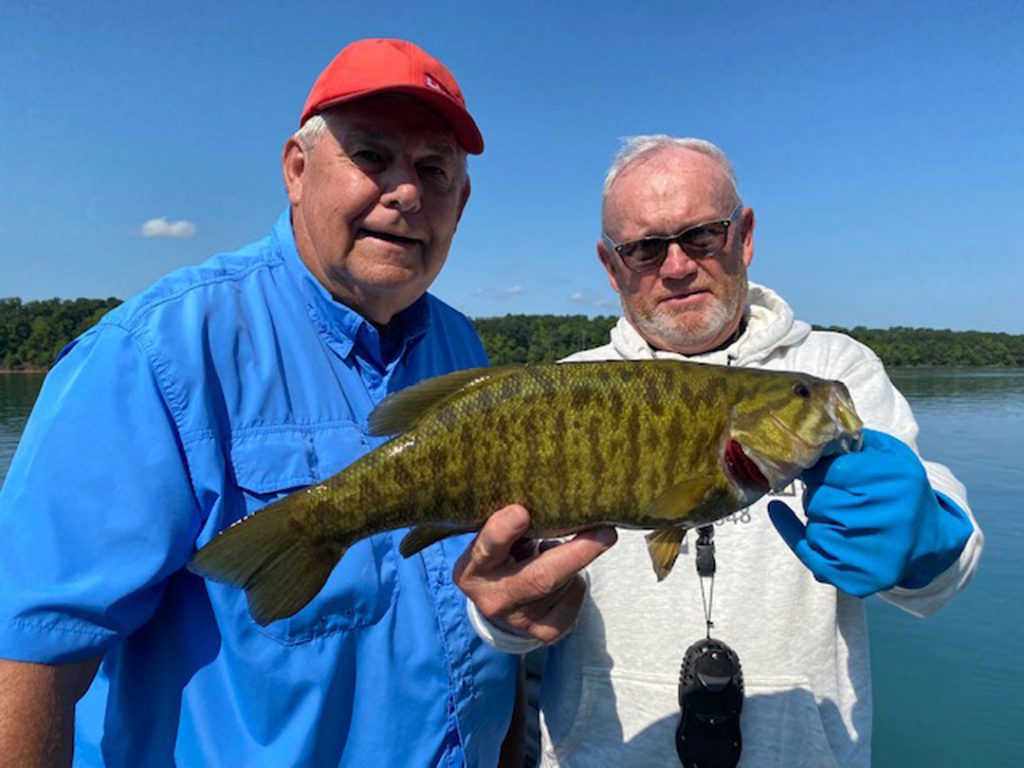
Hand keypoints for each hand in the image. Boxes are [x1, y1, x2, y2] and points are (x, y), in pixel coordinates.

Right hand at [454, 505, 616, 644]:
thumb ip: (512, 522)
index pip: (486, 549)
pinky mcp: (544, 632)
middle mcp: (492, 599)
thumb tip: (551, 499)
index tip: (521, 512)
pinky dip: (576, 580)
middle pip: (540, 577)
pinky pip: (575, 598)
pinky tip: (560, 574)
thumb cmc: (502, 550)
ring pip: (564, 583)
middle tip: (606, 532)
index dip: (503, 531)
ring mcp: (519, 620)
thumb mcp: (496, 535)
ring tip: (551, 550)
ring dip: (572, 559)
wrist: (499, 596)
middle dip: (576, 553)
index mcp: (472, 569)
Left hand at [768, 429, 972, 596]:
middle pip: (821, 502)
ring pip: (816, 529)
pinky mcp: (864, 579)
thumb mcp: (888, 455)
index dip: (818, 470)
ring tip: (835, 514)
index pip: (832, 471)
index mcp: (897, 480)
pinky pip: (811, 556)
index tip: (817, 470)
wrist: (928, 540)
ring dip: (816, 518)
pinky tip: (780, 513)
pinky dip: (794, 535)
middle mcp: (891, 518)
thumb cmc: (900, 491)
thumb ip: (853, 441)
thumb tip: (811, 436)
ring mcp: (878, 553)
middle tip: (828, 493)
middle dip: (817, 495)